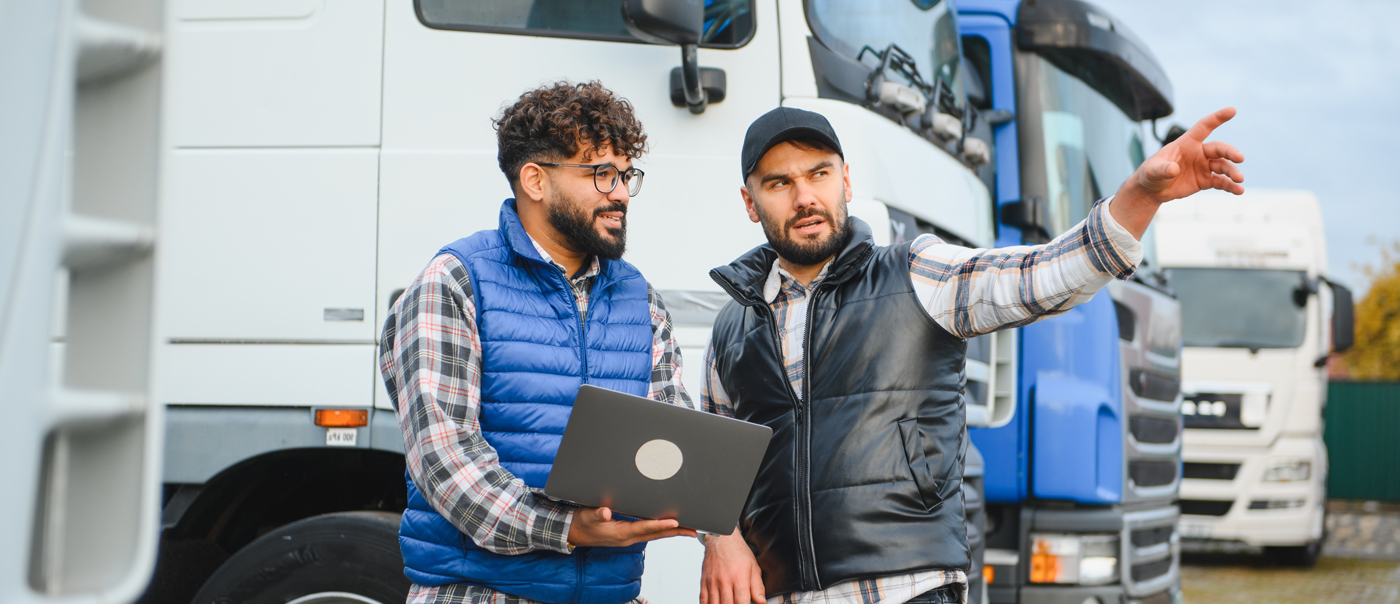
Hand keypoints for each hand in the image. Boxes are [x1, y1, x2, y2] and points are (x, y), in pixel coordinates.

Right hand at [566, 506, 695, 547]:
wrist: (575, 532)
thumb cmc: (582, 523)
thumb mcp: (587, 516)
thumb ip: (597, 514)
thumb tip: (604, 512)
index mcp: (621, 533)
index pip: (645, 528)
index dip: (660, 524)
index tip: (676, 521)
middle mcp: (628, 537)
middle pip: (657, 534)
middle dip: (676, 531)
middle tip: (693, 529)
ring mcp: (629, 537)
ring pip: (656, 534)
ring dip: (672, 531)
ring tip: (689, 528)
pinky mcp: (628, 534)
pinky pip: (650, 533)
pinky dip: (662, 529)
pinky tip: (670, 526)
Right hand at [701, 528, 765, 603]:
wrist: (721, 538)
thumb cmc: (738, 551)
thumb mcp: (754, 567)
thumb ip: (758, 586)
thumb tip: (761, 601)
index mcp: (739, 577)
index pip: (741, 602)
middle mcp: (724, 580)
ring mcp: (713, 581)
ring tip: (726, 603)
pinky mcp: (704, 581)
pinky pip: (703, 599)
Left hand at [1111, 107, 1245, 237]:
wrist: (1152, 190)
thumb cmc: (1150, 173)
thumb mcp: (1152, 170)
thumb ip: (1162, 169)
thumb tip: (1173, 170)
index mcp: (1186, 143)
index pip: (1203, 127)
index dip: (1217, 118)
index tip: (1232, 110)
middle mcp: (1198, 153)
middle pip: (1219, 149)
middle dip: (1230, 152)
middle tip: (1240, 158)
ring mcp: (1203, 167)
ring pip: (1223, 166)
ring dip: (1232, 172)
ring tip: (1239, 180)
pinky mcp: (1205, 180)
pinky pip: (1221, 182)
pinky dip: (1230, 186)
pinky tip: (1238, 190)